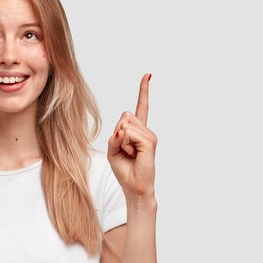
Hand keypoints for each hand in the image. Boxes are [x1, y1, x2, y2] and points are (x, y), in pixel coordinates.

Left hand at [107, 73, 157, 202]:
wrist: (135, 188)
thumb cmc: (124, 169)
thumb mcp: (112, 150)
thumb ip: (115, 136)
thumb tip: (124, 128)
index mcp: (137, 130)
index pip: (141, 107)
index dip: (143, 91)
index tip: (148, 75)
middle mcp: (145, 130)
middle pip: (124, 115)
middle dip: (117, 132)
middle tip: (124, 149)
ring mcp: (149, 135)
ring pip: (126, 124)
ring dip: (121, 140)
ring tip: (130, 153)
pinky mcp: (150, 142)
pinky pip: (130, 133)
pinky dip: (125, 143)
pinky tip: (132, 154)